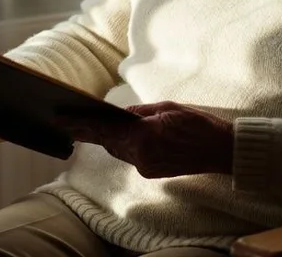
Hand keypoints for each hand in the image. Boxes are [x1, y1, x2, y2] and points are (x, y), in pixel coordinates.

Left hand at [61, 101, 233, 178]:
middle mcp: (141, 156)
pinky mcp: (152, 173)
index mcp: (143, 136)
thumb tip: (120, 113)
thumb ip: (140, 111)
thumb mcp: (167, 108)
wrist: (220, 150)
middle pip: (108, 142)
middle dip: (92, 131)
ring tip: (95, 126)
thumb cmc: (197, 124)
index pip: (103, 130)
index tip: (61, 120)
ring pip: (119, 151)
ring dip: (110, 139)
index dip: (80, 125)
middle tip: (72, 121)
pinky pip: (132, 157)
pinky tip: (125, 136)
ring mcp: (147, 167)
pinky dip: (127, 146)